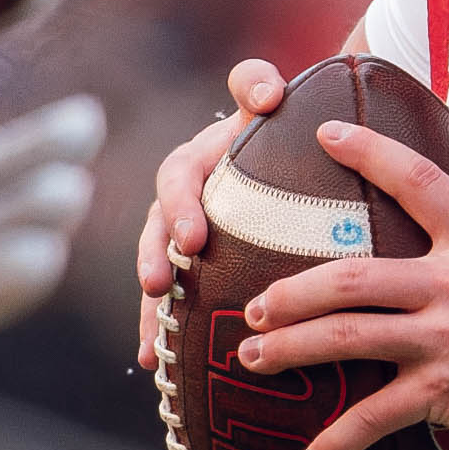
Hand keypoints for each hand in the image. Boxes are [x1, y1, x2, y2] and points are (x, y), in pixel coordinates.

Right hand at [133, 57, 284, 370]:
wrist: (295, 150)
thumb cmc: (282, 125)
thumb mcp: (271, 101)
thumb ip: (258, 84)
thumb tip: (265, 93)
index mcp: (200, 162)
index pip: (181, 175)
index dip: (182, 205)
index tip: (194, 239)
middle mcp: (184, 200)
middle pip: (160, 229)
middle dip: (158, 259)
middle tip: (164, 284)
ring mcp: (186, 237)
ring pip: (159, 270)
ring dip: (153, 306)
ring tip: (154, 343)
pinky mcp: (195, 269)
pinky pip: (172, 300)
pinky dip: (162, 330)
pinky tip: (156, 366)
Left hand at [238, 119, 448, 449]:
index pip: (416, 182)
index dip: (368, 152)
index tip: (326, 134)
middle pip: (351, 276)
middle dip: (292, 290)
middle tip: (255, 304)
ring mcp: (445, 339)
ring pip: (348, 336)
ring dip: (292, 348)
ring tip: (254, 359)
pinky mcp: (447, 393)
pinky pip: (377, 418)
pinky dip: (337, 442)